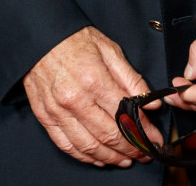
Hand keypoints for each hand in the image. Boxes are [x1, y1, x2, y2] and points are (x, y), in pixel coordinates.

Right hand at [23, 27, 153, 166]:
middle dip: (132, 149)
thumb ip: (132, 79)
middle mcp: (75, 99)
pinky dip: (84, 157)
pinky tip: (98, 158)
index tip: (155, 139)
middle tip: (144, 154)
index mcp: (94, 80)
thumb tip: (152, 103)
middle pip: (109, 136)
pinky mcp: (45, 116)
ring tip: (126, 160)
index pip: (126, 115)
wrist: (40, 36)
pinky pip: (66, 145)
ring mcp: (58, 111)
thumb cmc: (75, 40)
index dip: (144, 132)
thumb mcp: (110, 50)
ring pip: (89, 146)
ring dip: (111, 157)